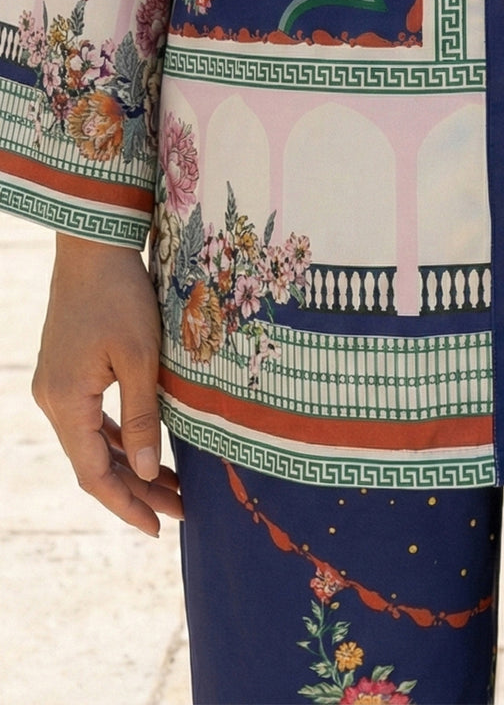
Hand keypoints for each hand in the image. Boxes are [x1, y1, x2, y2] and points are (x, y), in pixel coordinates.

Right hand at [31, 233, 182, 537]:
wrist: (93, 246)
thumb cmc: (119, 295)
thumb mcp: (139, 357)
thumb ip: (142, 417)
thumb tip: (146, 471)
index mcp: (65, 402)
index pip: (93, 473)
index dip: (126, 504)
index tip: (158, 527)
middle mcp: (52, 399)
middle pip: (93, 461)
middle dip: (136, 488)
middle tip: (181, 509)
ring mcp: (56, 385)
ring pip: (92, 441)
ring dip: (129, 464)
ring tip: (173, 485)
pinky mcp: (66, 371)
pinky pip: (90, 418)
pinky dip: (117, 437)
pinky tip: (145, 448)